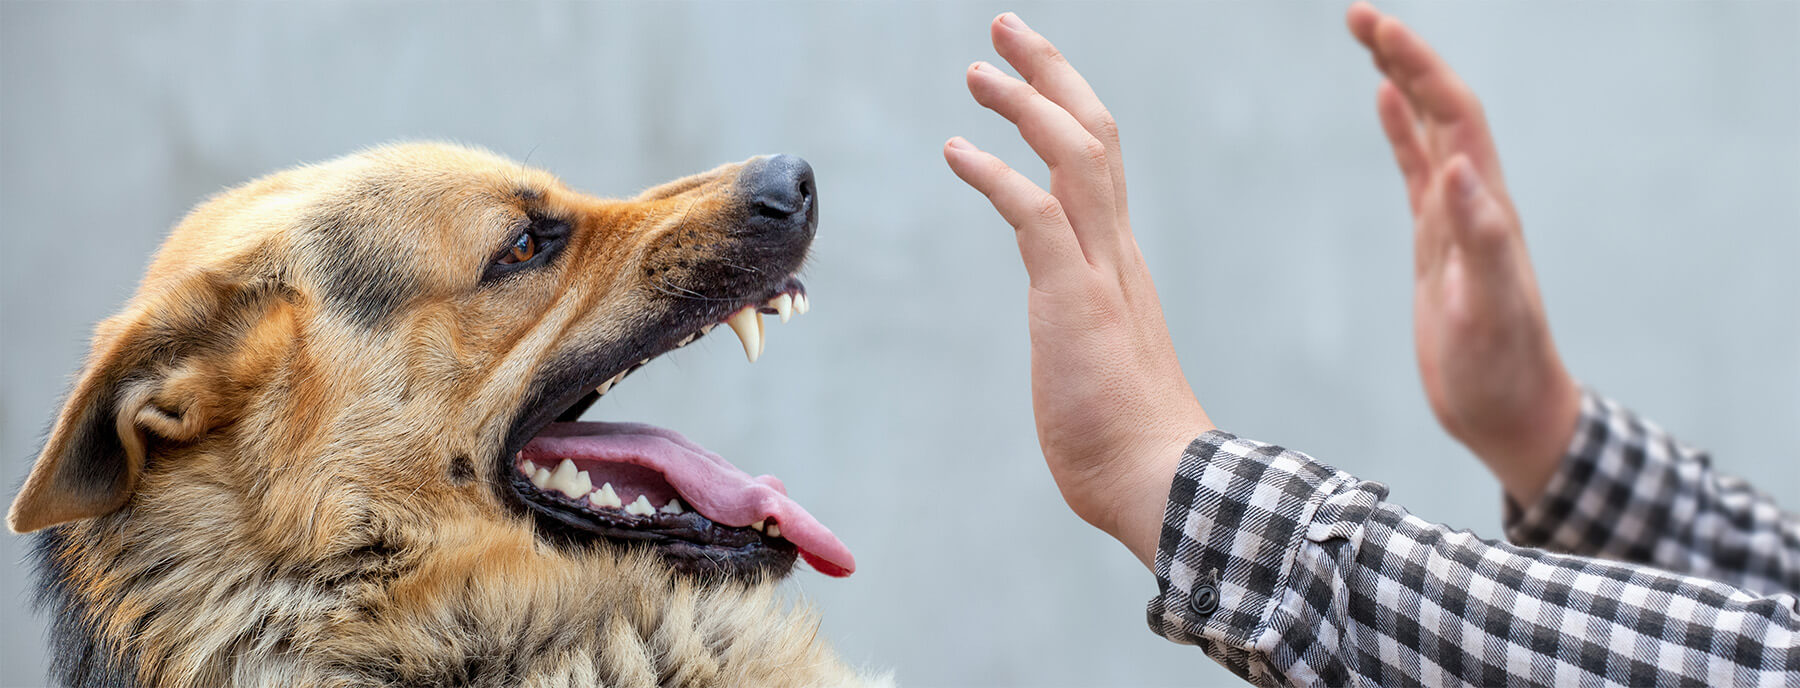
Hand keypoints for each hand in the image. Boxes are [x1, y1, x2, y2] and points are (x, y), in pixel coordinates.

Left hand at [943, 13, 1211, 567]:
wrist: (1161, 481)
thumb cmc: (1128, 439)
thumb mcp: (1098, 363)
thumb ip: (1085, 333)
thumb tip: (1073, 344)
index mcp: (1120, 262)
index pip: (1100, 162)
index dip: (1065, 108)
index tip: (1030, 75)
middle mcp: (1116, 251)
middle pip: (1094, 133)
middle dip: (1051, 72)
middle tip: (1005, 28)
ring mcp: (1100, 271)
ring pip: (1074, 155)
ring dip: (1025, 103)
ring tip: (977, 70)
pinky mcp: (1074, 298)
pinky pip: (1035, 214)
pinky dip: (995, 173)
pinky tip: (957, 150)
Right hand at [1347, 3, 1580, 506]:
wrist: (1510, 413)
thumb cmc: (1501, 370)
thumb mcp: (1489, 308)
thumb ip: (1481, 238)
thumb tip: (1457, 165)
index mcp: (1485, 206)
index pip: (1453, 113)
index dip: (1417, 65)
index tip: (1375, 27)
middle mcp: (1475, 200)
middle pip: (1440, 106)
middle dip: (1403, 55)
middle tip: (1357, 14)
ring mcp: (1455, 218)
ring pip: (1429, 129)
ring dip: (1402, 79)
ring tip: (1369, 38)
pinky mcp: (1437, 243)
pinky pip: (1416, 170)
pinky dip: (1400, 130)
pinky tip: (1383, 105)